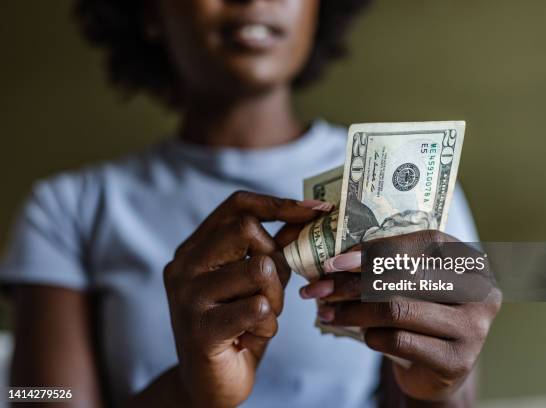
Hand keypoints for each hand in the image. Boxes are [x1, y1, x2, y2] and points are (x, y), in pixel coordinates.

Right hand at [163, 191, 323, 407]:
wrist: (209, 384)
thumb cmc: (237, 326)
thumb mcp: (255, 282)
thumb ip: (272, 250)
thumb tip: (305, 216)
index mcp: (194, 248)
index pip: (237, 205)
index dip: (279, 203)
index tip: (316, 209)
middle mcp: (184, 265)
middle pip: (247, 229)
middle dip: (276, 260)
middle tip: (271, 290)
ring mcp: (188, 296)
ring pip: (259, 269)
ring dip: (275, 297)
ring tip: (262, 316)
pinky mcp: (201, 327)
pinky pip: (259, 308)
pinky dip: (268, 325)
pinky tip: (252, 336)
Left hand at [300, 230, 501, 402]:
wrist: (439, 368)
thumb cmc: (421, 313)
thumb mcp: (411, 284)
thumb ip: (387, 266)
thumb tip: (335, 260)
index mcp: (469, 260)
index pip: (425, 242)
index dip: (378, 249)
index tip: (337, 262)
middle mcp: (480, 290)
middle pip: (406, 278)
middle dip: (353, 284)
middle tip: (319, 290)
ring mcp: (474, 327)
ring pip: (398, 310)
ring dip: (354, 311)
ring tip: (327, 313)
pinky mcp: (458, 360)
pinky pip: (401, 341)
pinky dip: (372, 337)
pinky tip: (363, 336)